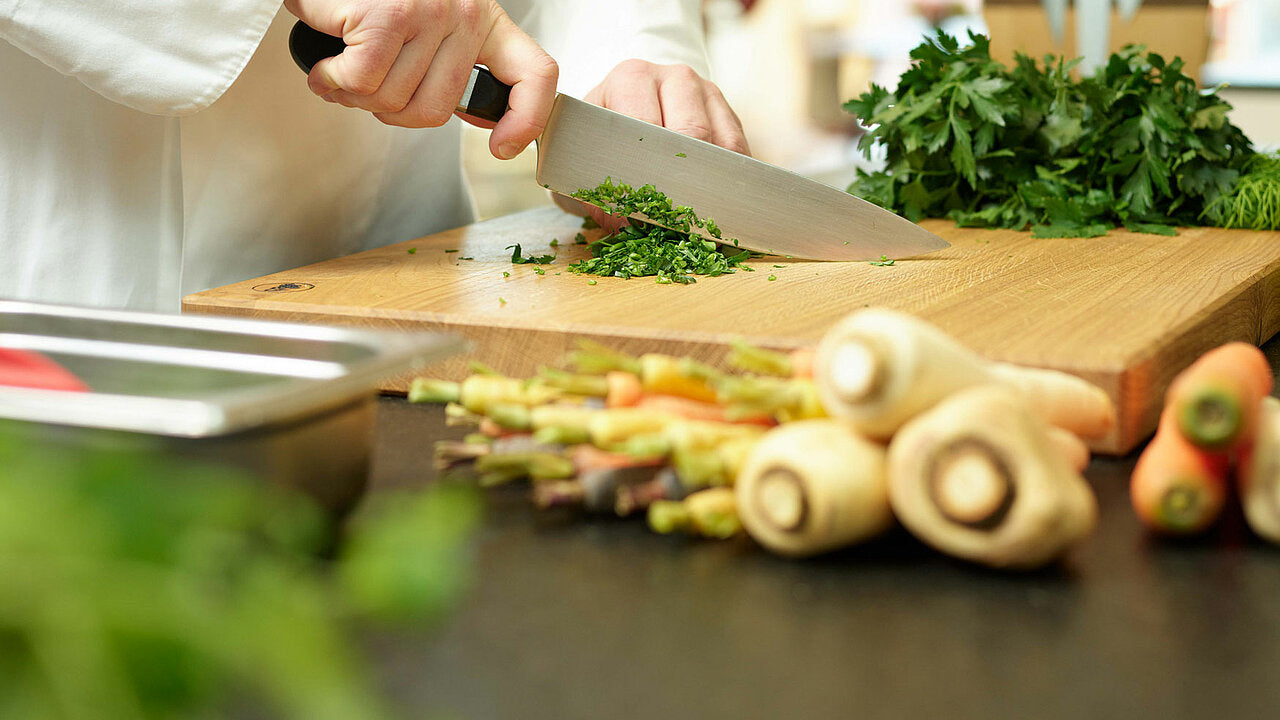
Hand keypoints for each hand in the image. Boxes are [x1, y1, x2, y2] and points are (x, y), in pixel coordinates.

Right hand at [283, 0, 557, 158]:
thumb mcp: (431, 22)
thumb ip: (452, 65)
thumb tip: (474, 117)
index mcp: (484, 22)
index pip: (534, 74)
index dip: (525, 120)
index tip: (502, 148)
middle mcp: (464, 15)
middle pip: (434, 111)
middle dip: (388, 111)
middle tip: (365, 88)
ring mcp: (429, 14)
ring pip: (391, 100)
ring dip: (353, 95)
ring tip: (340, 68)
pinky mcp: (388, 15)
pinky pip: (361, 81)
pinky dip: (332, 79)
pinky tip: (326, 63)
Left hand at [554, 60, 750, 230]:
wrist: (622, 105)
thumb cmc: (600, 135)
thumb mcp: (582, 155)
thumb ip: (591, 188)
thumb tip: (624, 226)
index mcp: (630, 79)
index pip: (645, 127)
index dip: (644, 171)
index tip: (641, 208)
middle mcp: (673, 77)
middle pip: (691, 132)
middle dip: (681, 178)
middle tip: (672, 216)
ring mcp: (706, 92)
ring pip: (721, 143)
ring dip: (709, 182)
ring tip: (694, 215)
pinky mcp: (728, 112)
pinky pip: (738, 151)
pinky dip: (728, 180)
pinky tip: (715, 202)